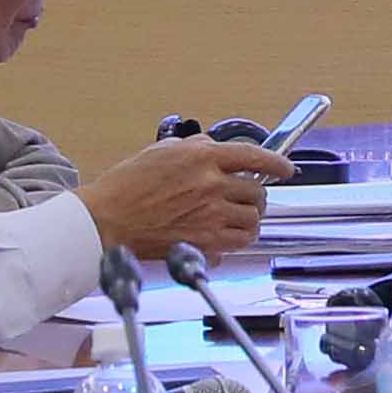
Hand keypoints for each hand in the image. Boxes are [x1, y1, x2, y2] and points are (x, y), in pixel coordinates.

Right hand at [81, 125, 283, 264]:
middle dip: (255, 197)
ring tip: (233, 221)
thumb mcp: (160, 152)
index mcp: (202, 157)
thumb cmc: (125, 188)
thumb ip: (195, 148)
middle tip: (245, 200)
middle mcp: (211, 185)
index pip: (255, 157)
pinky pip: (236, 244)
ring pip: (252, 221)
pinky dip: (233, 243)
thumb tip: (215, 147)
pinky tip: (220, 238)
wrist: (105, 220)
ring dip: (247, 221)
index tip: (285, 168)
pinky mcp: (204, 243)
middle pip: (257, 192)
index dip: (276, 163)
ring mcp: (210, 216)